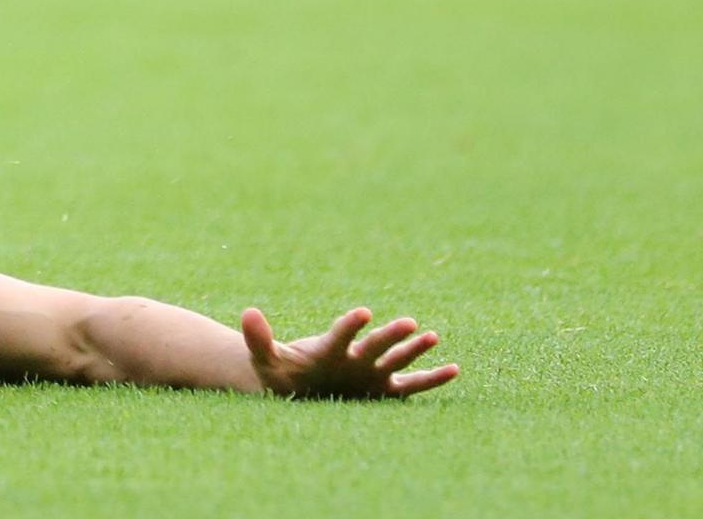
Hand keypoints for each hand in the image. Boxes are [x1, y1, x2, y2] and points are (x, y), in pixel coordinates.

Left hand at [239, 306, 455, 400]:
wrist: (292, 386)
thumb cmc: (281, 373)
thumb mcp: (266, 360)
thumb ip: (258, 339)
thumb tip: (247, 312)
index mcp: (328, 348)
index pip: (340, 334)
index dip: (349, 325)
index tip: (362, 312)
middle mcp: (354, 358)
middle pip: (375, 345)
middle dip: (389, 336)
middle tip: (409, 322)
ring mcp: (370, 372)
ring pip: (396, 359)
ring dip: (413, 349)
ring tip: (431, 335)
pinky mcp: (382, 389)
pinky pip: (411, 386)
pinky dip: (431, 379)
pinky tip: (454, 369)